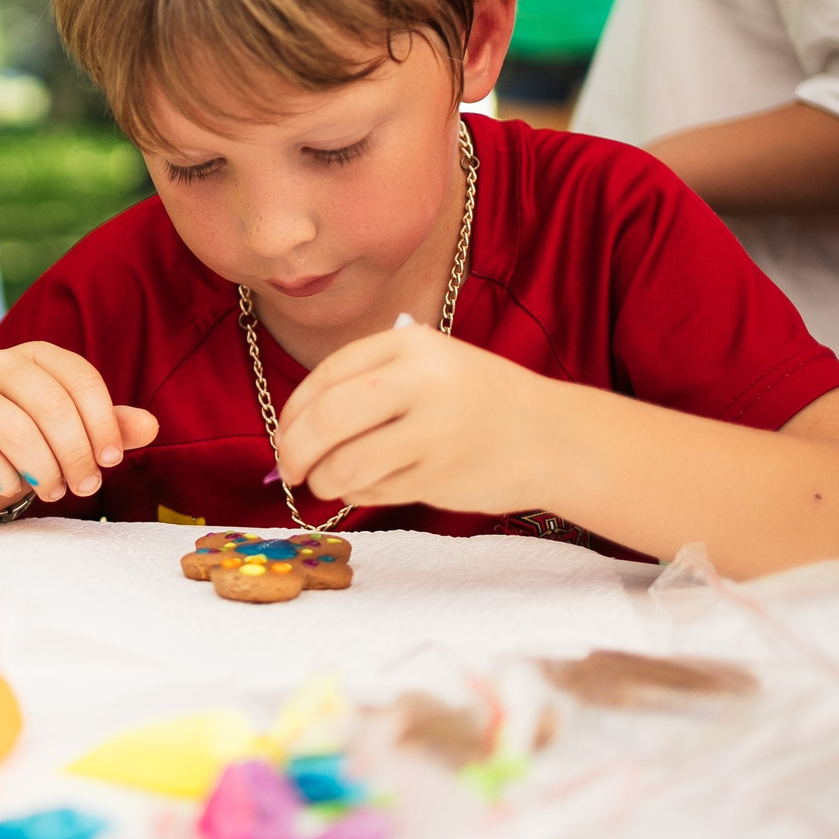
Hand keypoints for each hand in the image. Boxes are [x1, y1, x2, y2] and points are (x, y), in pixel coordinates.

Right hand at [0, 343, 160, 516]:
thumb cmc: (33, 441)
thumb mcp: (75, 432)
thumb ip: (111, 427)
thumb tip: (151, 426)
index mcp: (38, 355)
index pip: (80, 378)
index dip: (103, 422)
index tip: (112, 459)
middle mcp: (0, 364)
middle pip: (52, 406)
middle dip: (77, 453)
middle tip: (87, 486)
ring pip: (18, 433)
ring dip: (46, 472)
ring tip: (55, 491)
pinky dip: (9, 480)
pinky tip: (15, 486)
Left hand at [274, 325, 565, 515]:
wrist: (553, 436)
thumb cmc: (478, 402)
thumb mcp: (429, 366)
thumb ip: (367, 384)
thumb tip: (291, 429)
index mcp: (411, 344)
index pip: (326, 376)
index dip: (293, 412)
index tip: (285, 435)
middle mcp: (421, 380)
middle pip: (327, 418)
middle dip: (294, 451)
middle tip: (289, 470)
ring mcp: (433, 429)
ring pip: (345, 464)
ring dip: (325, 481)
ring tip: (329, 483)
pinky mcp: (441, 474)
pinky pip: (375, 490)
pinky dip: (361, 494)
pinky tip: (374, 486)